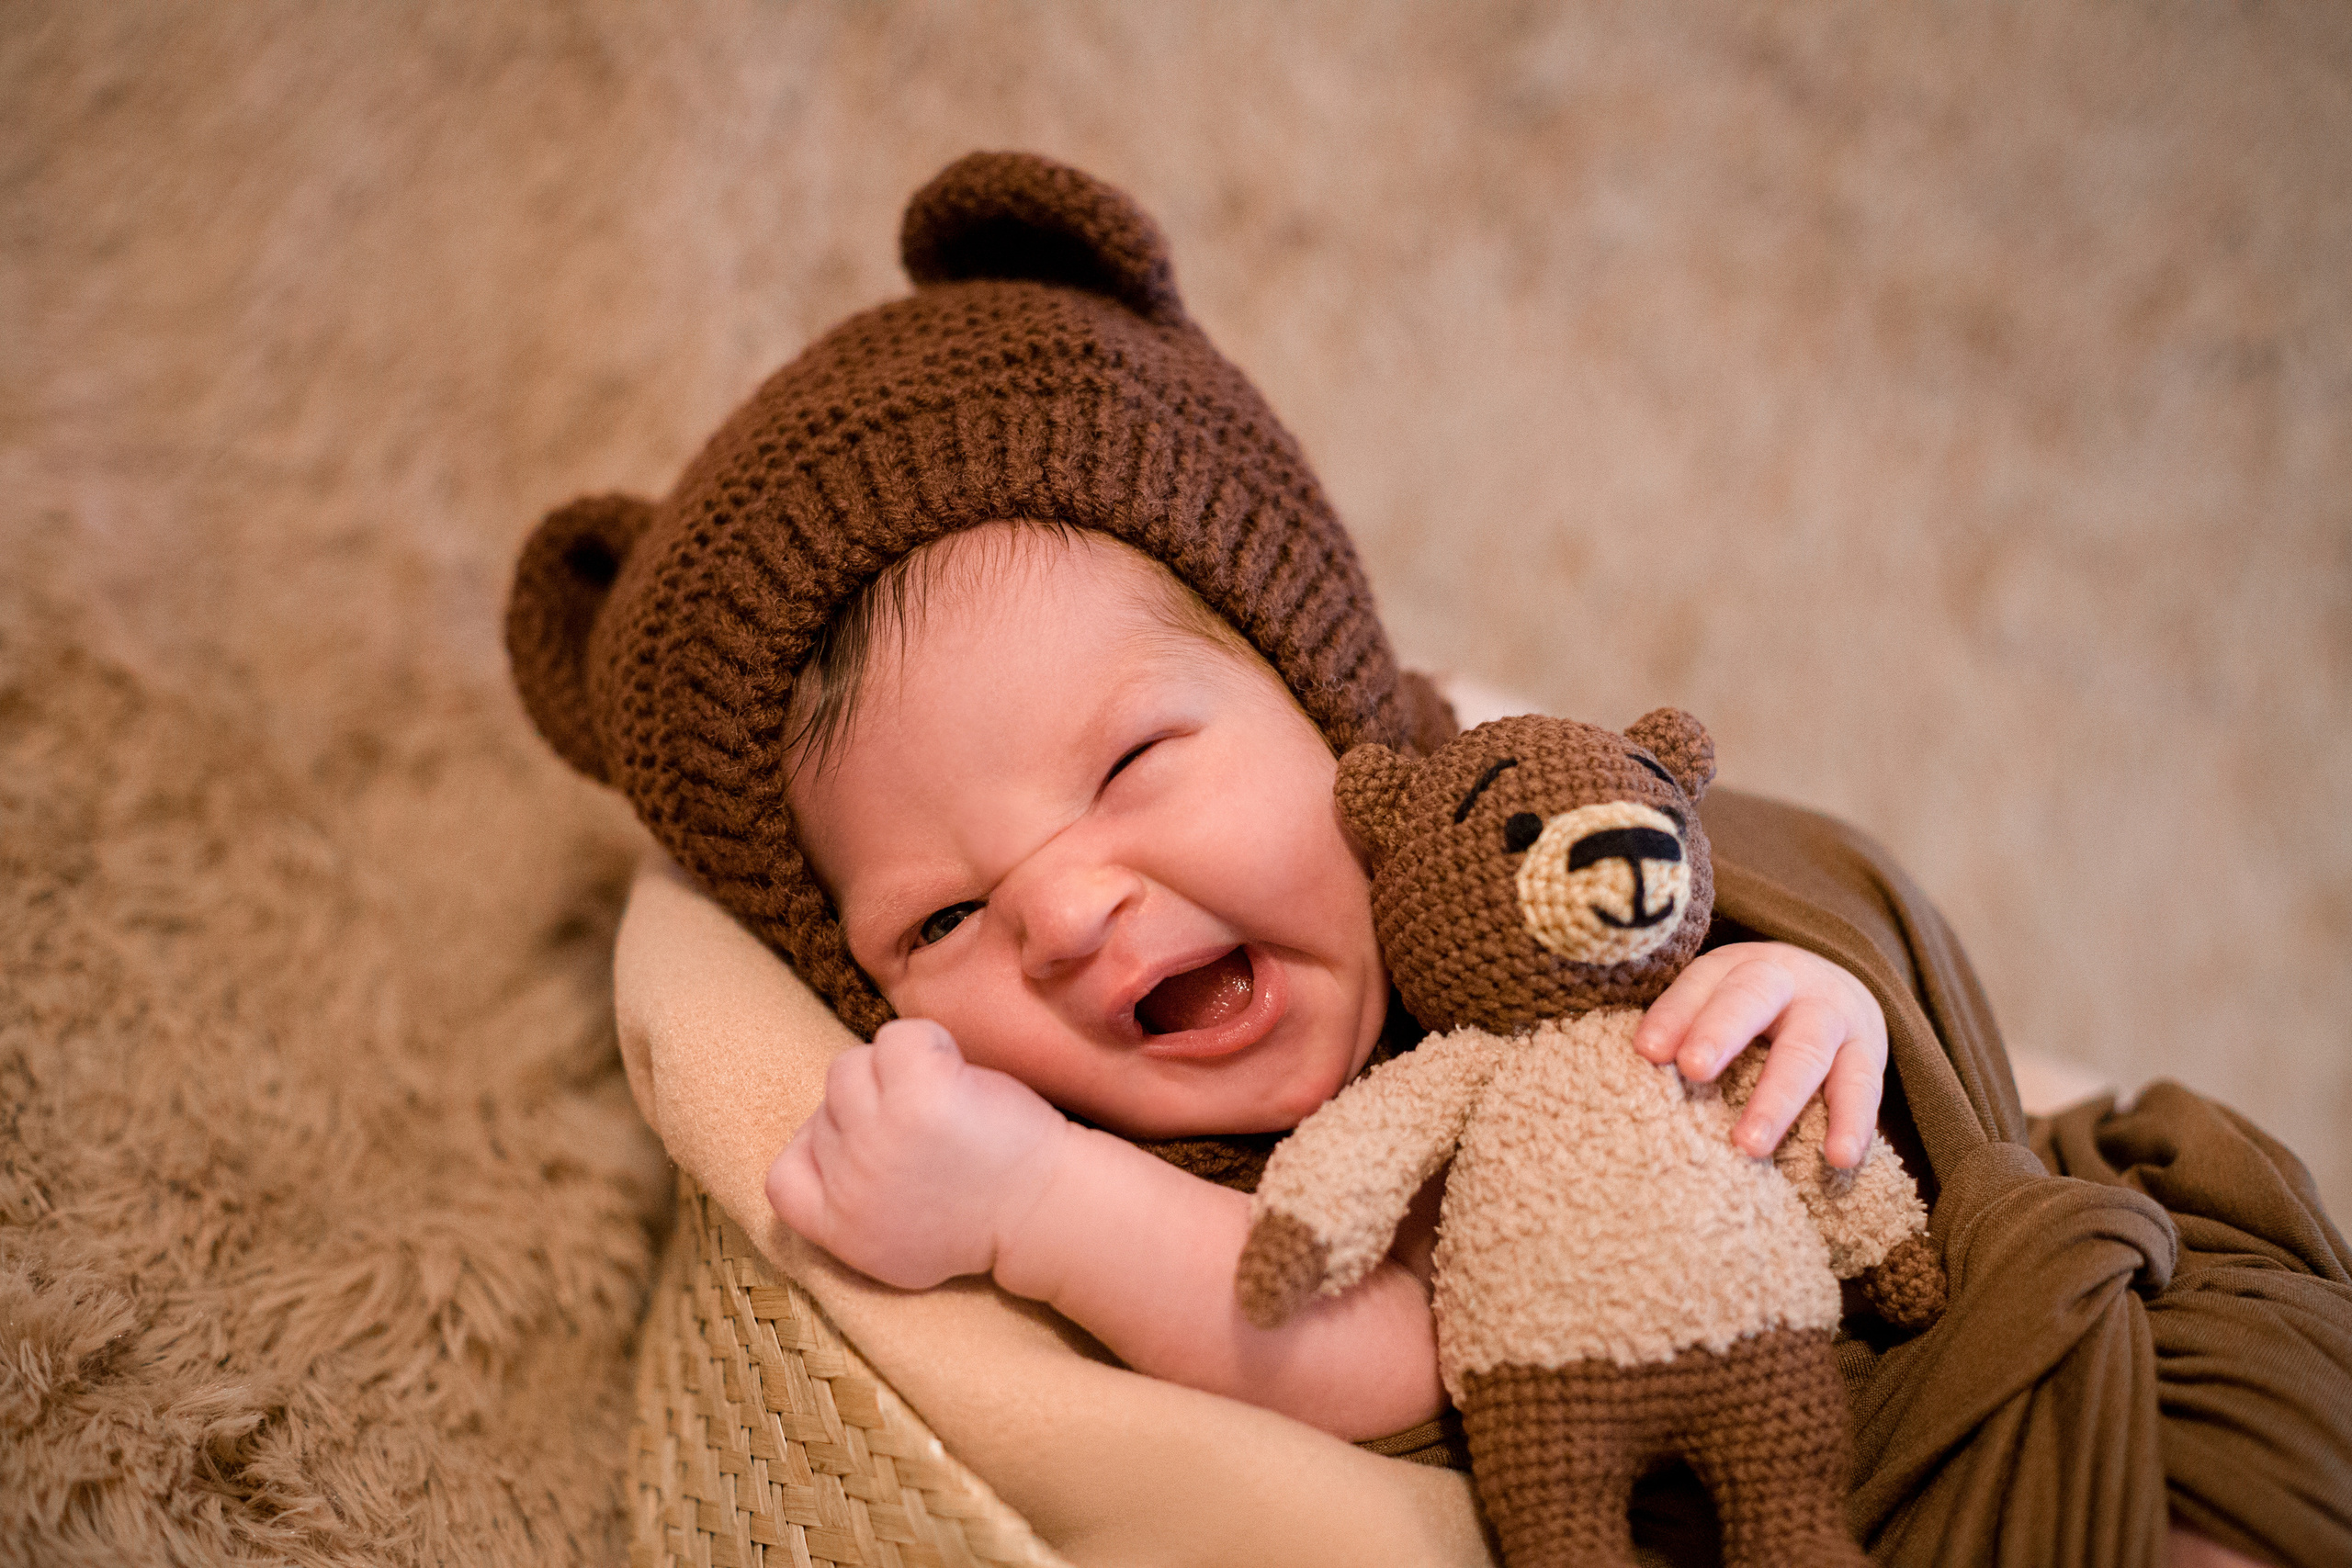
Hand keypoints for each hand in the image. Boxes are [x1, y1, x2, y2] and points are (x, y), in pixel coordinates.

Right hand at [765, 1018, 1070, 1288]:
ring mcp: (879, 1138)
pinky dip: (928, 1043)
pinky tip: (958, 1075)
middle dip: (874, 1106)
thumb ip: (846, 1204)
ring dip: (896, 1071)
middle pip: (827, 1105)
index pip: (782, 1177)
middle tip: (930, 1131)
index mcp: (838, 1230)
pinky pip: (896, 1037)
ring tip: (945, 1101)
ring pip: (852, 1066)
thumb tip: (816, 1140)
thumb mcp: (894, 1244)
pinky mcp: (918, 1096)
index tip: (869, 1147)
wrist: (1049, 1211)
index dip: (819, 1150)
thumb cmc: (981, 1212)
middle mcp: (849, 1187)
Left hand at [1632, 942, 1885, 1166]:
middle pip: (1752, 997)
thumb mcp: (1720, 997)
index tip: (1647, 1051)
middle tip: (1693, 1069)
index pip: (1701, 982)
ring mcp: (1833, 1014)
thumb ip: (1685, 1025)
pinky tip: (1838, 1158)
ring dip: (1777, 1098)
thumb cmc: (1756, 1004)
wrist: (1841, 985)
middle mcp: (1787, 981)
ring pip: (1806, 1051)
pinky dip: (1853, 1123)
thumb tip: (1642, 1064)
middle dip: (1721, 1032)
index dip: (1673, 1014)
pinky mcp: (1869, 1051)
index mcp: (1738, 965)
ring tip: (1748, 1145)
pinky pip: (1863, 1087)